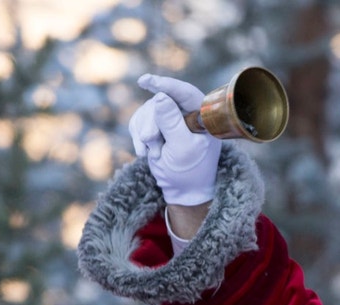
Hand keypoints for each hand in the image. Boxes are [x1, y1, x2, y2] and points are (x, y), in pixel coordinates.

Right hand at [129, 73, 219, 205]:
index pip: (184, 92)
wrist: (181, 189)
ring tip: (155, 154)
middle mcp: (187, 112)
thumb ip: (172, 123)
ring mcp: (170, 117)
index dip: (165, 84)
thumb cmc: (189, 172)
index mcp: (202, 116)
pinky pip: (138, 120)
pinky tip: (145, 152)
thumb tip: (159, 96)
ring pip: (146, 111)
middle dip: (151, 124)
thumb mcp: (181, 149)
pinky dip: (137, 136)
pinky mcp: (155, 124)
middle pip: (159, 102)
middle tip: (152, 143)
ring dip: (144, 134)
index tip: (145, 81)